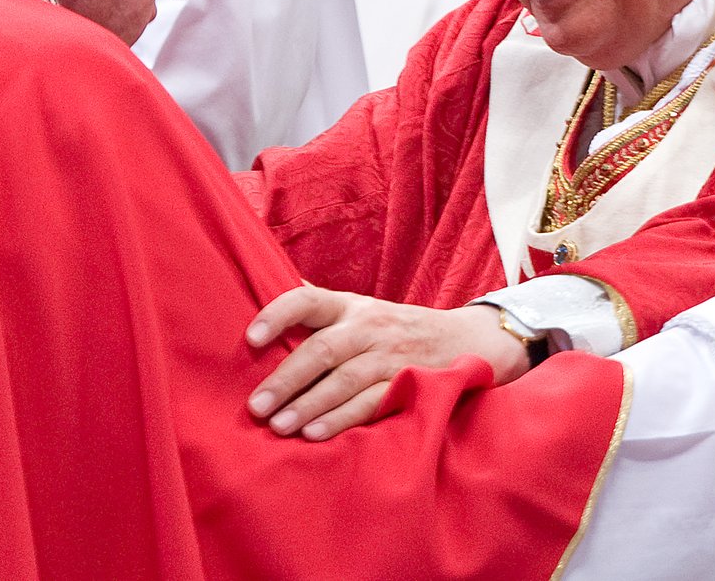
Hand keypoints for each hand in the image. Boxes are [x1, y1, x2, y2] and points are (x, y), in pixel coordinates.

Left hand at [246, 286, 528, 440]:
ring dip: (310, 404)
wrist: (464, 340)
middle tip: (256, 406)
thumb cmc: (393, 326)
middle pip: (323, 349)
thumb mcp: (358, 307)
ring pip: (345, 380)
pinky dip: (343, 419)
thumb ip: (316, 302)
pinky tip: (316, 434)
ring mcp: (390, 356)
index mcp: (349, 306)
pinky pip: (372, 403)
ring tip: (279, 426)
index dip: (278, 314)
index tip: (250, 338)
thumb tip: (263, 280)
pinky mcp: (409, 384)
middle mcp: (369, 326)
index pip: (308, 300)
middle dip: (287, 379)